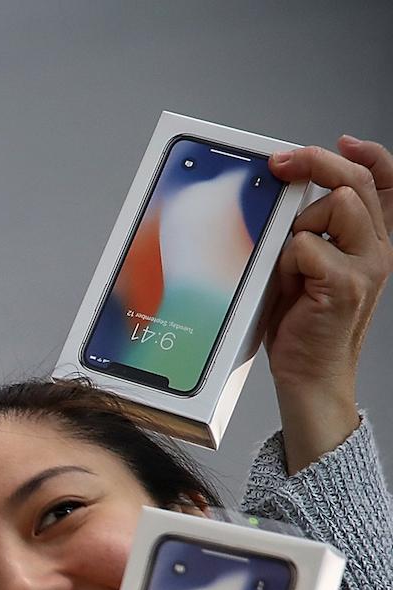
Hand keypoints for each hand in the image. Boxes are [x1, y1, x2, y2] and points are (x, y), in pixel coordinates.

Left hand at [265, 137, 392, 470]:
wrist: (310, 374)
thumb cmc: (302, 321)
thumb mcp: (308, 264)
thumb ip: (310, 229)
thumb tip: (287, 189)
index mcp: (372, 239)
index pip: (385, 181)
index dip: (367, 154)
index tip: (339, 141)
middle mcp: (378, 247)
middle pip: (354, 180)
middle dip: (314, 162)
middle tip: (280, 162)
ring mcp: (367, 265)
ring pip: (334, 205)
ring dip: (299, 225)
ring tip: (290, 262)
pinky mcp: (346, 284)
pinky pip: (306, 245)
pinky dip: (287, 261)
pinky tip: (290, 285)